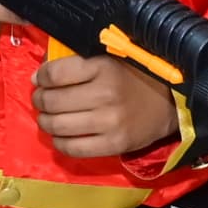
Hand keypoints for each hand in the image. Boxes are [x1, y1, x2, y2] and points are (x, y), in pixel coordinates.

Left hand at [34, 51, 177, 159]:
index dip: (41, 77)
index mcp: (103, 67)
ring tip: (48, 117)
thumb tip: (37, 77)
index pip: (55, 74)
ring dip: (45, 122)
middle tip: (41, 99)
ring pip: (58, 126)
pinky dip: (59, 143)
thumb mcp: (108, 59)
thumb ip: (77, 63)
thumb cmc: (134, 76)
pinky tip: (61, 135)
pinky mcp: (114, 144)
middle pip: (53, 101)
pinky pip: (74, 148)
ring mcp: (110, 122)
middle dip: (39, 100)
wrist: (170, 102)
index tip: (40, 80)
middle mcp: (105, 94)